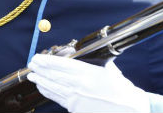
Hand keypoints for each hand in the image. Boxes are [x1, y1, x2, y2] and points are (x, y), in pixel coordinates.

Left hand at [27, 54, 149, 112]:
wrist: (131, 111)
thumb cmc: (122, 90)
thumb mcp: (109, 70)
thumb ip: (93, 62)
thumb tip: (80, 55)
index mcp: (88, 74)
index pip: (62, 65)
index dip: (47, 61)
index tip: (38, 57)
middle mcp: (80, 86)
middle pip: (54, 76)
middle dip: (40, 70)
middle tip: (31, 64)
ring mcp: (77, 100)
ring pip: (54, 88)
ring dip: (41, 81)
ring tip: (32, 76)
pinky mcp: (77, 110)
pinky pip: (59, 99)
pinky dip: (49, 92)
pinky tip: (43, 88)